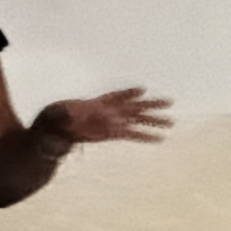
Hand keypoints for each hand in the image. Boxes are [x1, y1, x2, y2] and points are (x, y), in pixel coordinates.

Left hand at [35, 88, 168, 147]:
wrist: (59, 127)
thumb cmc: (59, 117)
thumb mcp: (60, 114)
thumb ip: (69, 115)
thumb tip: (79, 116)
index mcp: (99, 103)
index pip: (116, 96)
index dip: (128, 93)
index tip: (141, 90)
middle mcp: (111, 110)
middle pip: (135, 106)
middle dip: (151, 104)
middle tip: (168, 102)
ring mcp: (115, 121)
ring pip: (139, 119)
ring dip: (155, 120)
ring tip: (171, 122)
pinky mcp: (115, 133)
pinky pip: (134, 134)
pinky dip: (146, 136)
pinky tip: (159, 139)